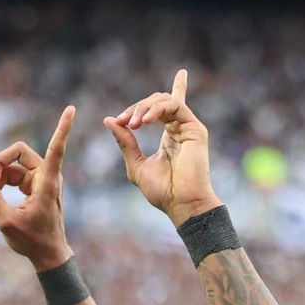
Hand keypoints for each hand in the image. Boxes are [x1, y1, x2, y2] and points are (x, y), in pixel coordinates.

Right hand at [0, 106, 76, 271]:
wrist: (47, 255)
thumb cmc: (32, 241)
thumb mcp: (6, 220)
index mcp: (46, 182)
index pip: (56, 148)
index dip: (62, 128)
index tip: (72, 108)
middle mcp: (45, 176)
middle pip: (17, 152)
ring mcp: (39, 180)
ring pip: (11, 167)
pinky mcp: (33, 187)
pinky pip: (11, 177)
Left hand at [106, 69, 222, 226]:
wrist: (181, 204)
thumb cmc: (162, 191)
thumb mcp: (135, 164)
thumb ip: (125, 142)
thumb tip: (109, 120)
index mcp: (168, 136)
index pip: (163, 107)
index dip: (144, 102)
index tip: (119, 119)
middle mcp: (179, 128)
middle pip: (157, 101)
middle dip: (136, 107)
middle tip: (123, 122)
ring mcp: (188, 127)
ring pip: (165, 100)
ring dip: (145, 107)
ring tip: (133, 123)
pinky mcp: (195, 128)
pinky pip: (175, 105)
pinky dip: (157, 109)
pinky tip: (144, 121)